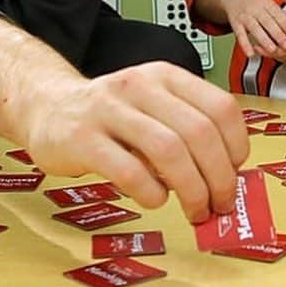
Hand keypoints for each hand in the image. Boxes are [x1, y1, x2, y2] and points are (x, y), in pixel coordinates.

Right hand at [22, 61, 248, 223]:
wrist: (48, 106)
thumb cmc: (112, 114)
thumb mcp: (154, 106)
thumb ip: (187, 129)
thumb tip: (227, 175)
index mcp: (167, 76)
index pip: (220, 107)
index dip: (237, 145)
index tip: (237, 172)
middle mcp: (141, 86)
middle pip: (199, 132)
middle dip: (219, 176)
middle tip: (221, 203)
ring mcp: (109, 110)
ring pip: (168, 151)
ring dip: (192, 189)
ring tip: (195, 210)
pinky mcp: (82, 139)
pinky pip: (129, 170)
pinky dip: (151, 191)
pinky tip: (156, 199)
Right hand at [219, 0, 285, 58]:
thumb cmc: (254, 1)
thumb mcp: (268, 2)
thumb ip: (279, 14)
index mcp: (266, 2)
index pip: (277, 13)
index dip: (285, 23)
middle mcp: (255, 9)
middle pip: (267, 22)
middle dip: (278, 34)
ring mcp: (245, 16)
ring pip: (255, 29)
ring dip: (264, 40)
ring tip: (272, 50)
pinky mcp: (236, 24)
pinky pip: (240, 35)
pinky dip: (245, 45)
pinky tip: (251, 53)